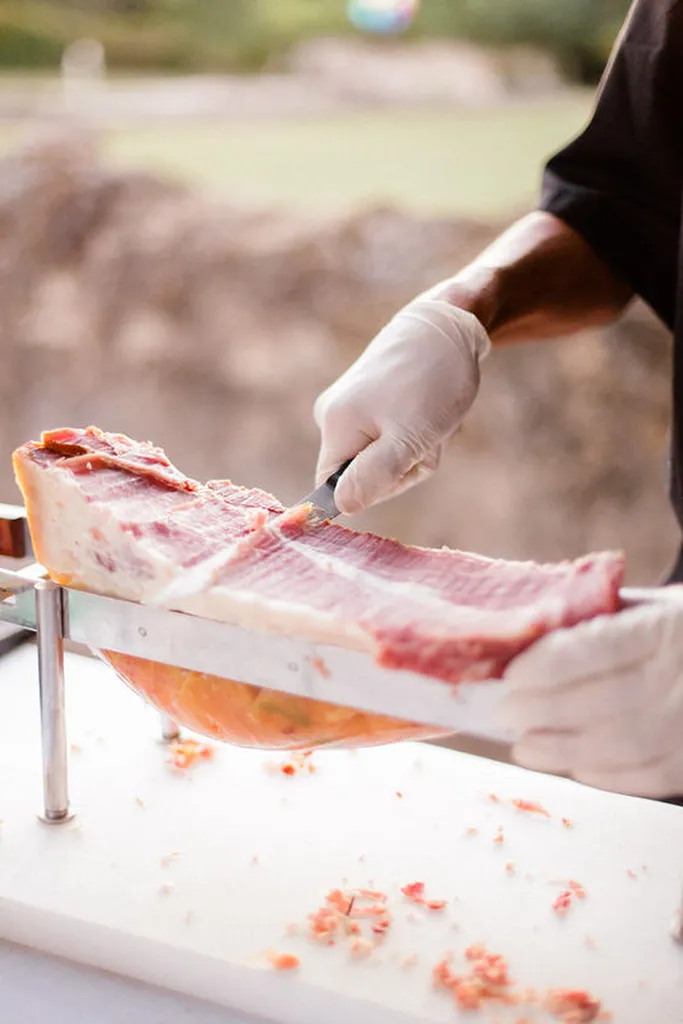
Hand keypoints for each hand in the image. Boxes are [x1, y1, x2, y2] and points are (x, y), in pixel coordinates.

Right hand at [313, 297, 490, 514]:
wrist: (452, 321)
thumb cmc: (432, 381)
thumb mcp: (408, 440)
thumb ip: (373, 478)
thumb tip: (340, 508)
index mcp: (335, 425)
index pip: (335, 489)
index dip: (374, 489)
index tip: (404, 462)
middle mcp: (334, 415)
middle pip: (366, 473)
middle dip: (407, 464)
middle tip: (429, 434)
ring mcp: (354, 404)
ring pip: (388, 455)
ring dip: (421, 446)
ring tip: (435, 417)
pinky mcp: (374, 397)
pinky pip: (398, 434)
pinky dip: (423, 429)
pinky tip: (436, 407)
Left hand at [501, 588, 682, 797]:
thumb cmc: (666, 629)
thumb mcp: (638, 608)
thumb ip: (588, 618)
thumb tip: (515, 639)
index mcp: (665, 624)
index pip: (603, 645)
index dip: (552, 664)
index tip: (512, 675)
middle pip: (609, 700)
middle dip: (547, 710)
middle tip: (506, 713)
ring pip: (626, 744)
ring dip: (565, 750)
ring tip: (525, 747)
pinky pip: (650, 776)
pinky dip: (605, 775)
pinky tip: (573, 764)